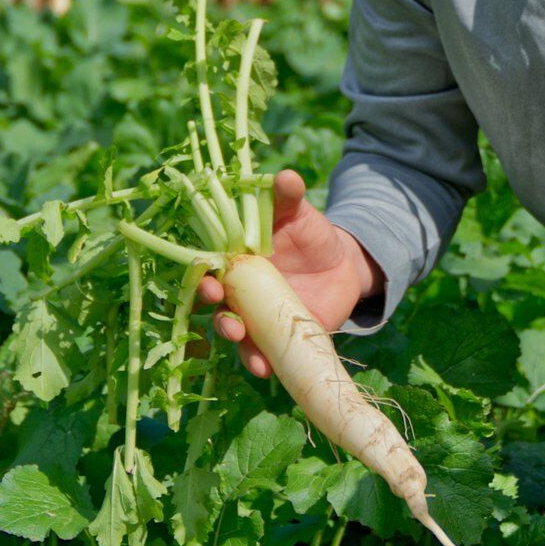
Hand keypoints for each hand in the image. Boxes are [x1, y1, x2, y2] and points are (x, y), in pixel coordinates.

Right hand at [197, 170, 382, 379]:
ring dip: (237, 345)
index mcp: (235, 262)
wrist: (341, 265)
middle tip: (228, 319)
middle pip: (216, 309)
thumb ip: (290, 198)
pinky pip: (265, 355)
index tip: (209, 281)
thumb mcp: (301, 214)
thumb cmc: (311, 235)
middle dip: (217, 316)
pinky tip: (266, 369)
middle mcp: (239, 293)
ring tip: (245, 347)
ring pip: (237, 336)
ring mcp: (257, 319)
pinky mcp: (278, 338)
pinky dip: (262, 363)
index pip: (208, 272)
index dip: (202, 279)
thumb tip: (287, 176)